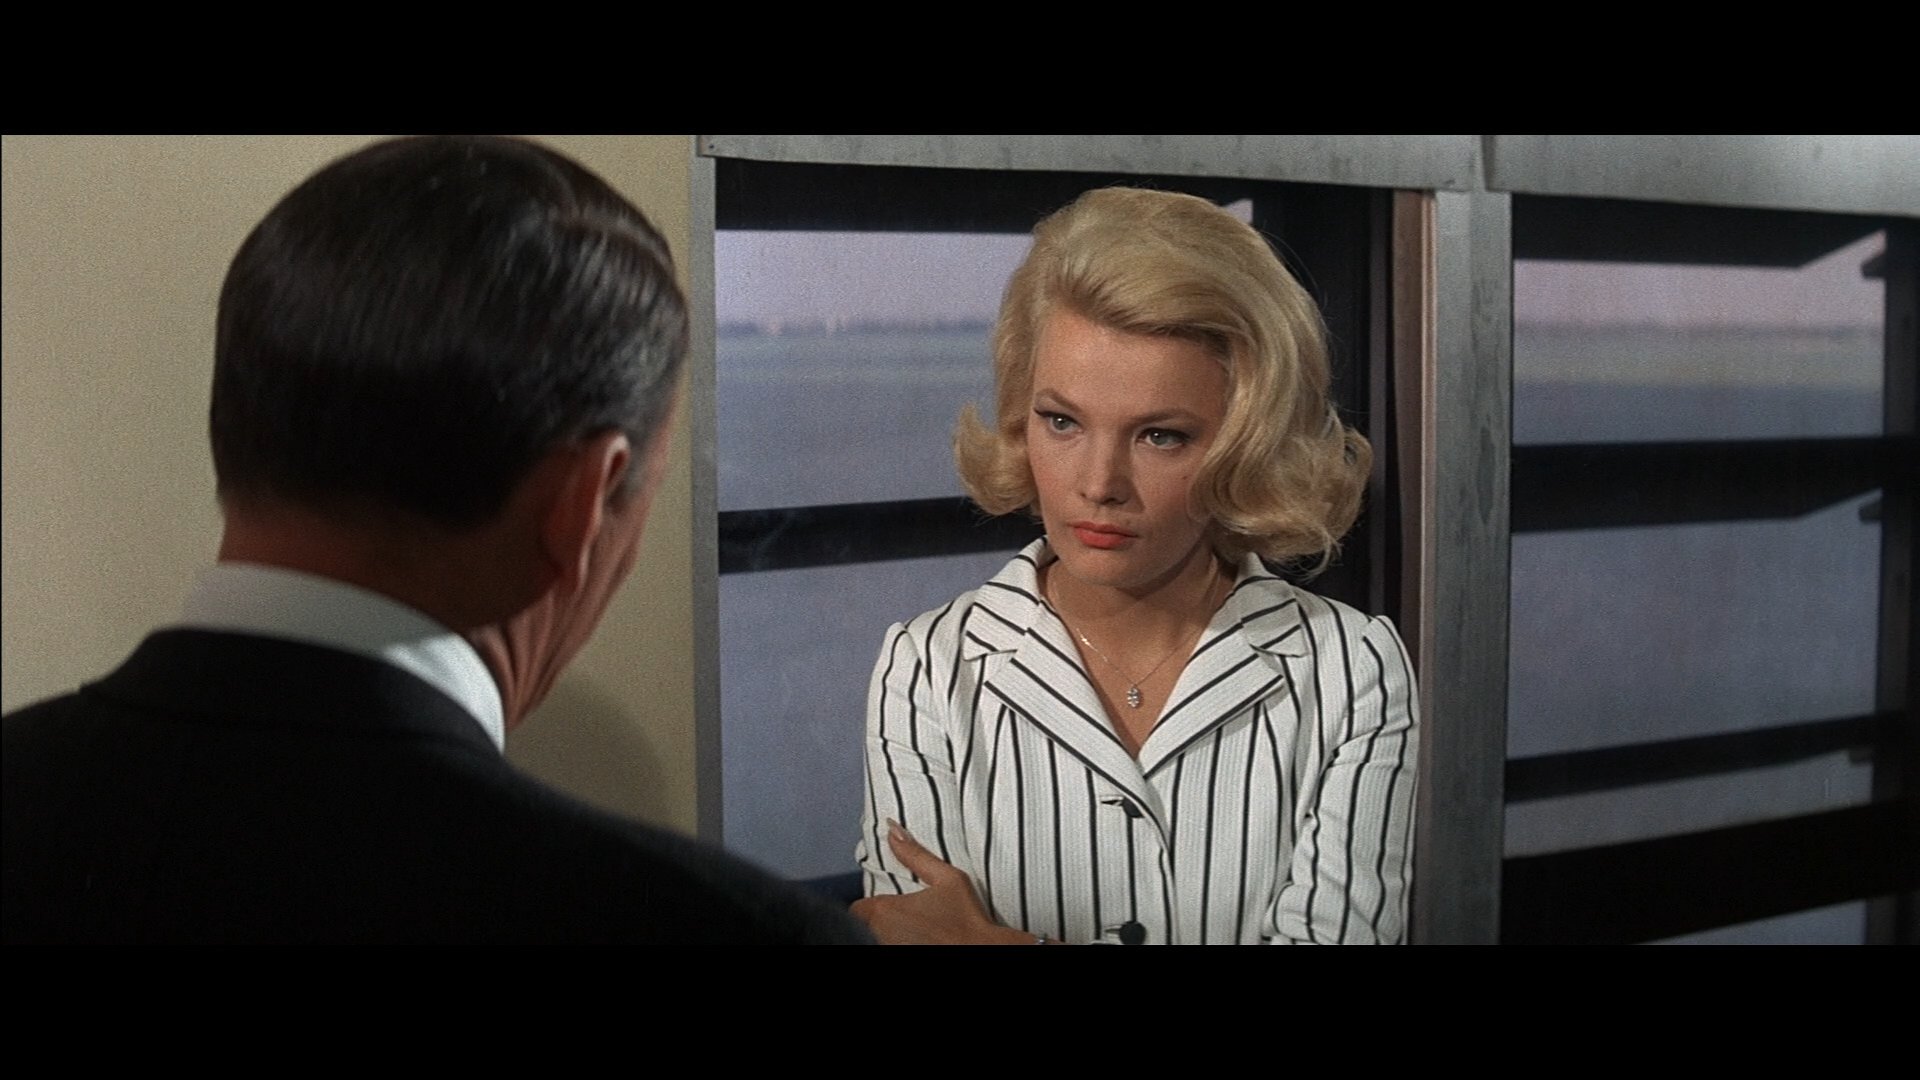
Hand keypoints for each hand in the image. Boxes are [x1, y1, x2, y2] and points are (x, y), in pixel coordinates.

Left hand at [852, 821, 1036, 944]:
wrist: (983, 951)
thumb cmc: (968, 919)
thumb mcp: (948, 878)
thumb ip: (915, 855)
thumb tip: (893, 830)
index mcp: (886, 911)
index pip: (858, 909)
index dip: (872, 906)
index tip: (893, 905)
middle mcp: (882, 934)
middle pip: (865, 925)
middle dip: (881, 920)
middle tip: (909, 917)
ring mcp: (889, 948)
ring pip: (876, 938)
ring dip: (889, 933)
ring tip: (916, 931)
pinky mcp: (902, 958)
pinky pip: (888, 946)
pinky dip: (899, 943)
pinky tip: (919, 941)